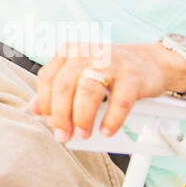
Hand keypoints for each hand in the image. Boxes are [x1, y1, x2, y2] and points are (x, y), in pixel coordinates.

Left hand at [30, 42, 183, 140]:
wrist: (151, 61)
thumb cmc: (111, 71)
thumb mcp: (80, 74)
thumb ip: (58, 89)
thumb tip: (34, 109)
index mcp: (70, 51)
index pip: (48, 78)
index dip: (46, 104)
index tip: (51, 123)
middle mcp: (87, 52)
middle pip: (65, 86)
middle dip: (61, 116)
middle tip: (64, 135)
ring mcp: (111, 62)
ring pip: (88, 92)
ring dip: (83, 118)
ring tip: (83, 134)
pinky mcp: (133, 75)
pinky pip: (119, 101)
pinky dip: (111, 120)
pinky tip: (107, 130)